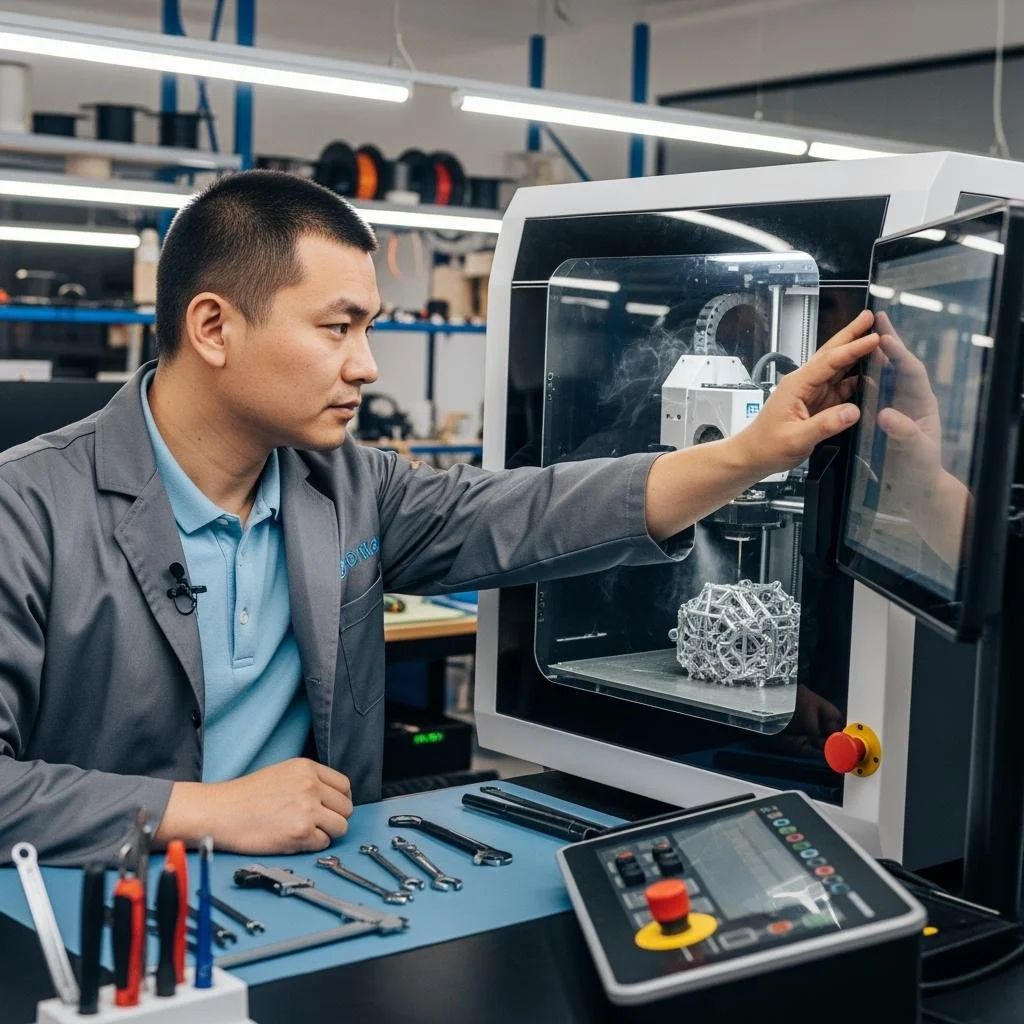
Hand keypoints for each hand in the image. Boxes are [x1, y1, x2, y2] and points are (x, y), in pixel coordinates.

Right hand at [156, 758, 353, 853]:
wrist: (220, 812)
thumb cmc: (245, 796)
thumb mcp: (282, 773)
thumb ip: (309, 780)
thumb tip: (332, 797)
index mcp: (307, 768)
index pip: (344, 786)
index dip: (339, 800)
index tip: (332, 809)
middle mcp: (311, 786)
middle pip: (346, 808)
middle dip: (334, 818)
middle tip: (317, 824)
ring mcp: (308, 809)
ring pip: (340, 827)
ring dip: (327, 833)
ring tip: (306, 833)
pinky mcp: (301, 833)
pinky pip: (323, 843)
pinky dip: (312, 845)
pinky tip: (294, 840)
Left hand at [733, 309, 878, 477]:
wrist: (753, 455)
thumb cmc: (766, 446)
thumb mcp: (796, 438)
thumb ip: (824, 425)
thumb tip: (852, 411)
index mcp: (796, 385)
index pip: (828, 361)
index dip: (852, 349)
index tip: (872, 338)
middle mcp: (804, 383)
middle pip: (831, 354)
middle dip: (851, 334)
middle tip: (870, 317)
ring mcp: (811, 392)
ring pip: (837, 367)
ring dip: (856, 353)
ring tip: (876, 339)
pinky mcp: (817, 403)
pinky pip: (840, 386)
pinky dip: (856, 378)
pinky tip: (869, 373)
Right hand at [869, 312, 943, 510]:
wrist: (914, 491)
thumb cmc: (920, 473)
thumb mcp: (914, 454)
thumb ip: (904, 433)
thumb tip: (887, 414)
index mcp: (922, 405)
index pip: (912, 371)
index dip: (899, 353)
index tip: (885, 338)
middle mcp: (909, 401)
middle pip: (898, 365)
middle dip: (887, 342)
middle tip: (875, 319)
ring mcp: (895, 407)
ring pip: (883, 376)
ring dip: (871, 357)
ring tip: (858, 338)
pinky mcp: (882, 417)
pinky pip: (871, 392)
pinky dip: (860, 378)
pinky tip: (848, 371)